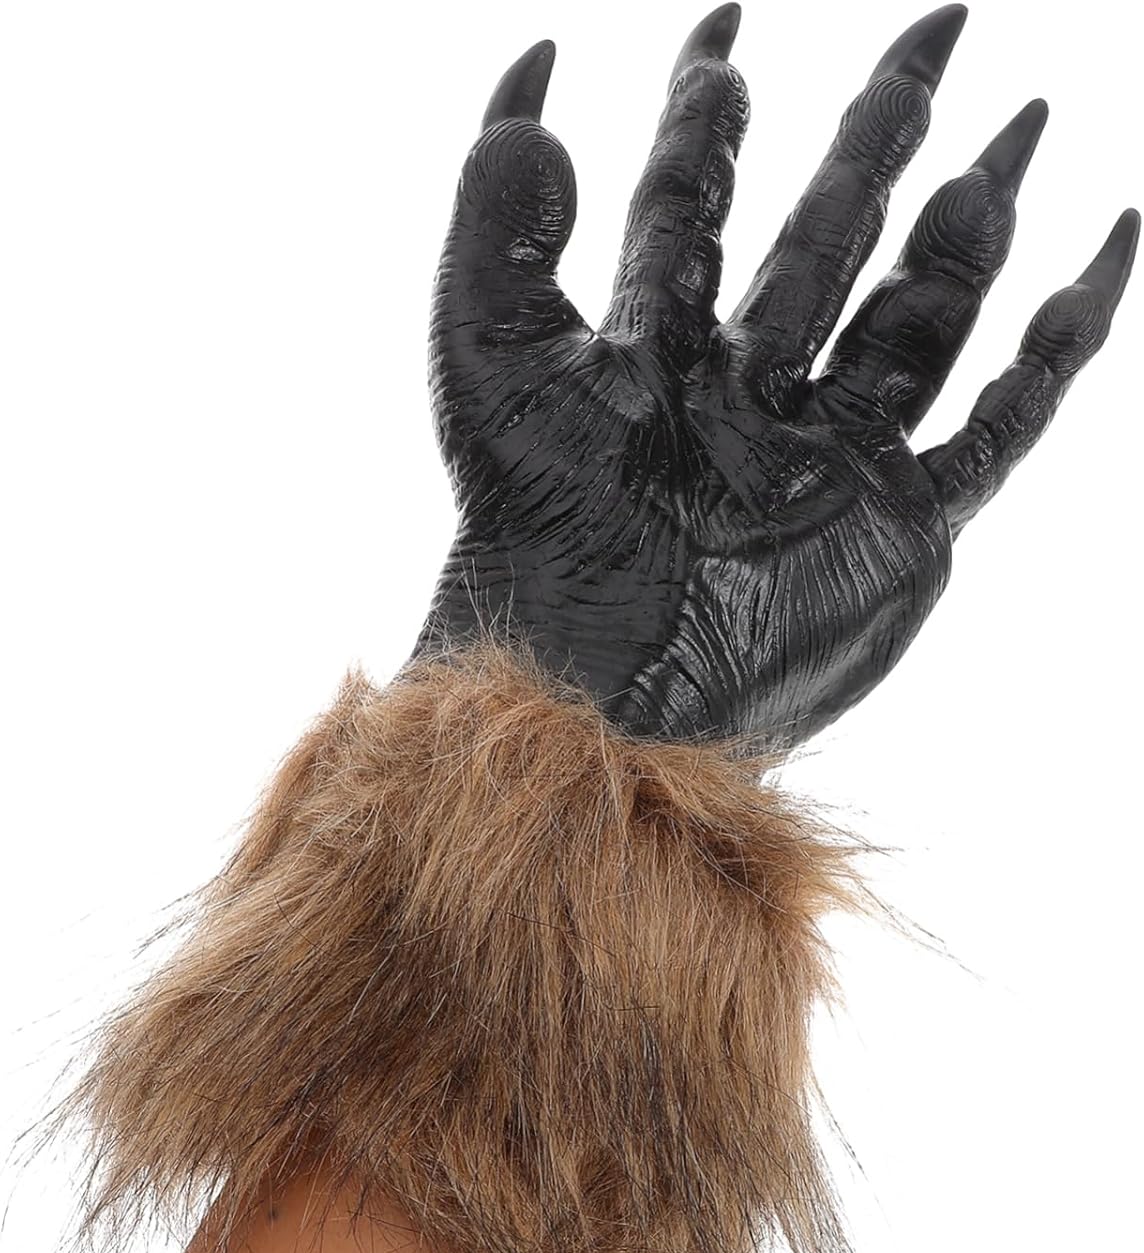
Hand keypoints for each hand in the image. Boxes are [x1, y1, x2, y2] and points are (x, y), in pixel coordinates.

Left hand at [416, 3, 1136, 748]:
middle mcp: (750, 399)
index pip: (691, 205)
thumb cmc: (533, 540)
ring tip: (1008, 132)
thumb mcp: (490, 359)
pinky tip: (1098, 260)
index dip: (709, 117)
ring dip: (966, 226)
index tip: (723, 27)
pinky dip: (1057, 349)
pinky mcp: (901, 530)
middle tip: (938, 28)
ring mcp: (831, 463)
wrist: (589, 690)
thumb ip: (498, 220)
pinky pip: (1001, 428)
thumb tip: (541, 68)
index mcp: (655, 356)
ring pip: (920, 319)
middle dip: (881, 133)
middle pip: (831, 239)